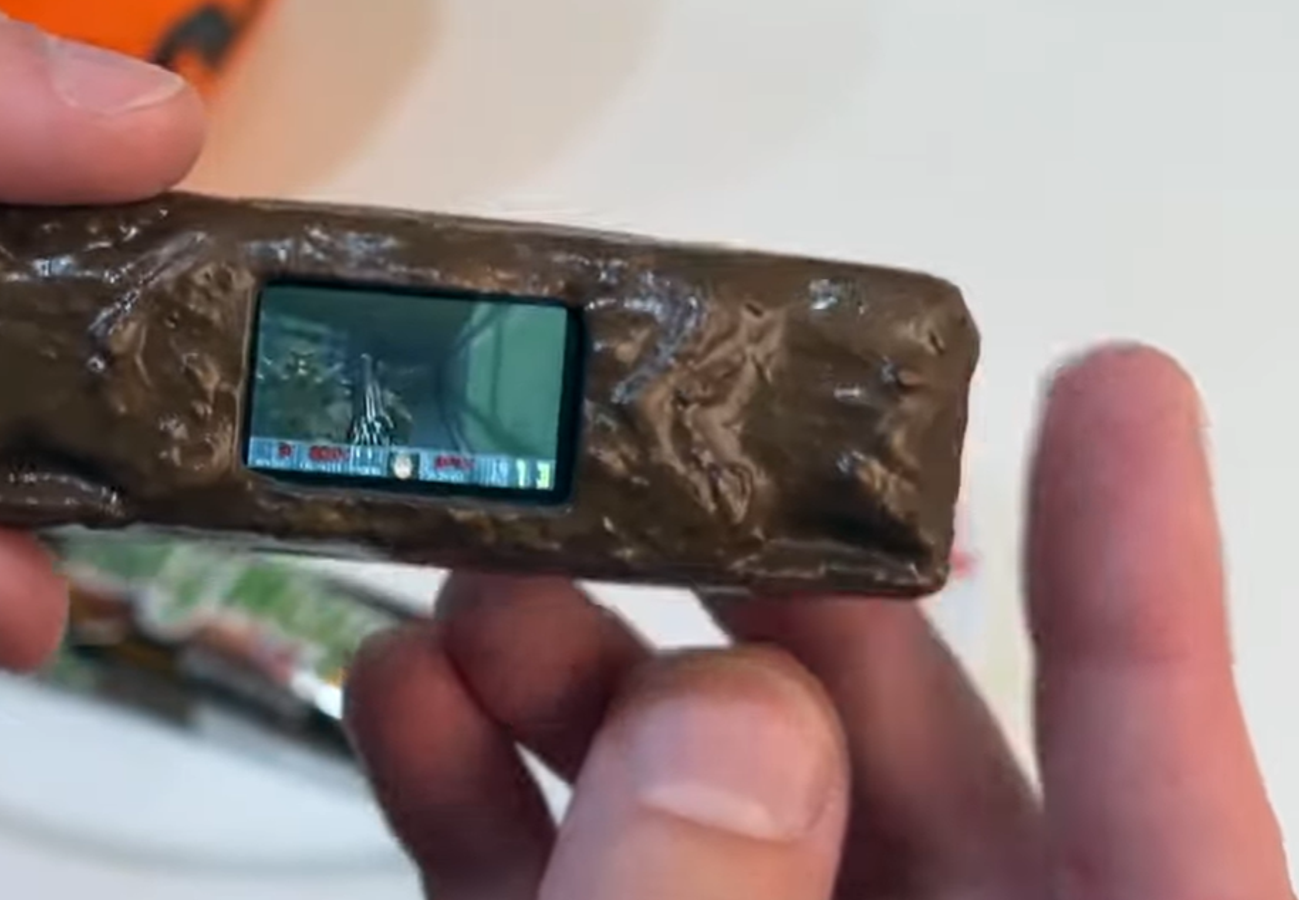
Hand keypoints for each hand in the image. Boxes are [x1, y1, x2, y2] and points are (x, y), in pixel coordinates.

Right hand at [345, 346, 1293, 899]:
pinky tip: (409, 702)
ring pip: (697, 813)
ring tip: (476, 576)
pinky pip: (568, 891)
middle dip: (754, 597)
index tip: (1106, 388)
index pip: (1165, 797)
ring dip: (580, 682)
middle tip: (647, 467)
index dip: (1134, 582)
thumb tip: (729, 714)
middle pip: (884, 760)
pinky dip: (486, 801)